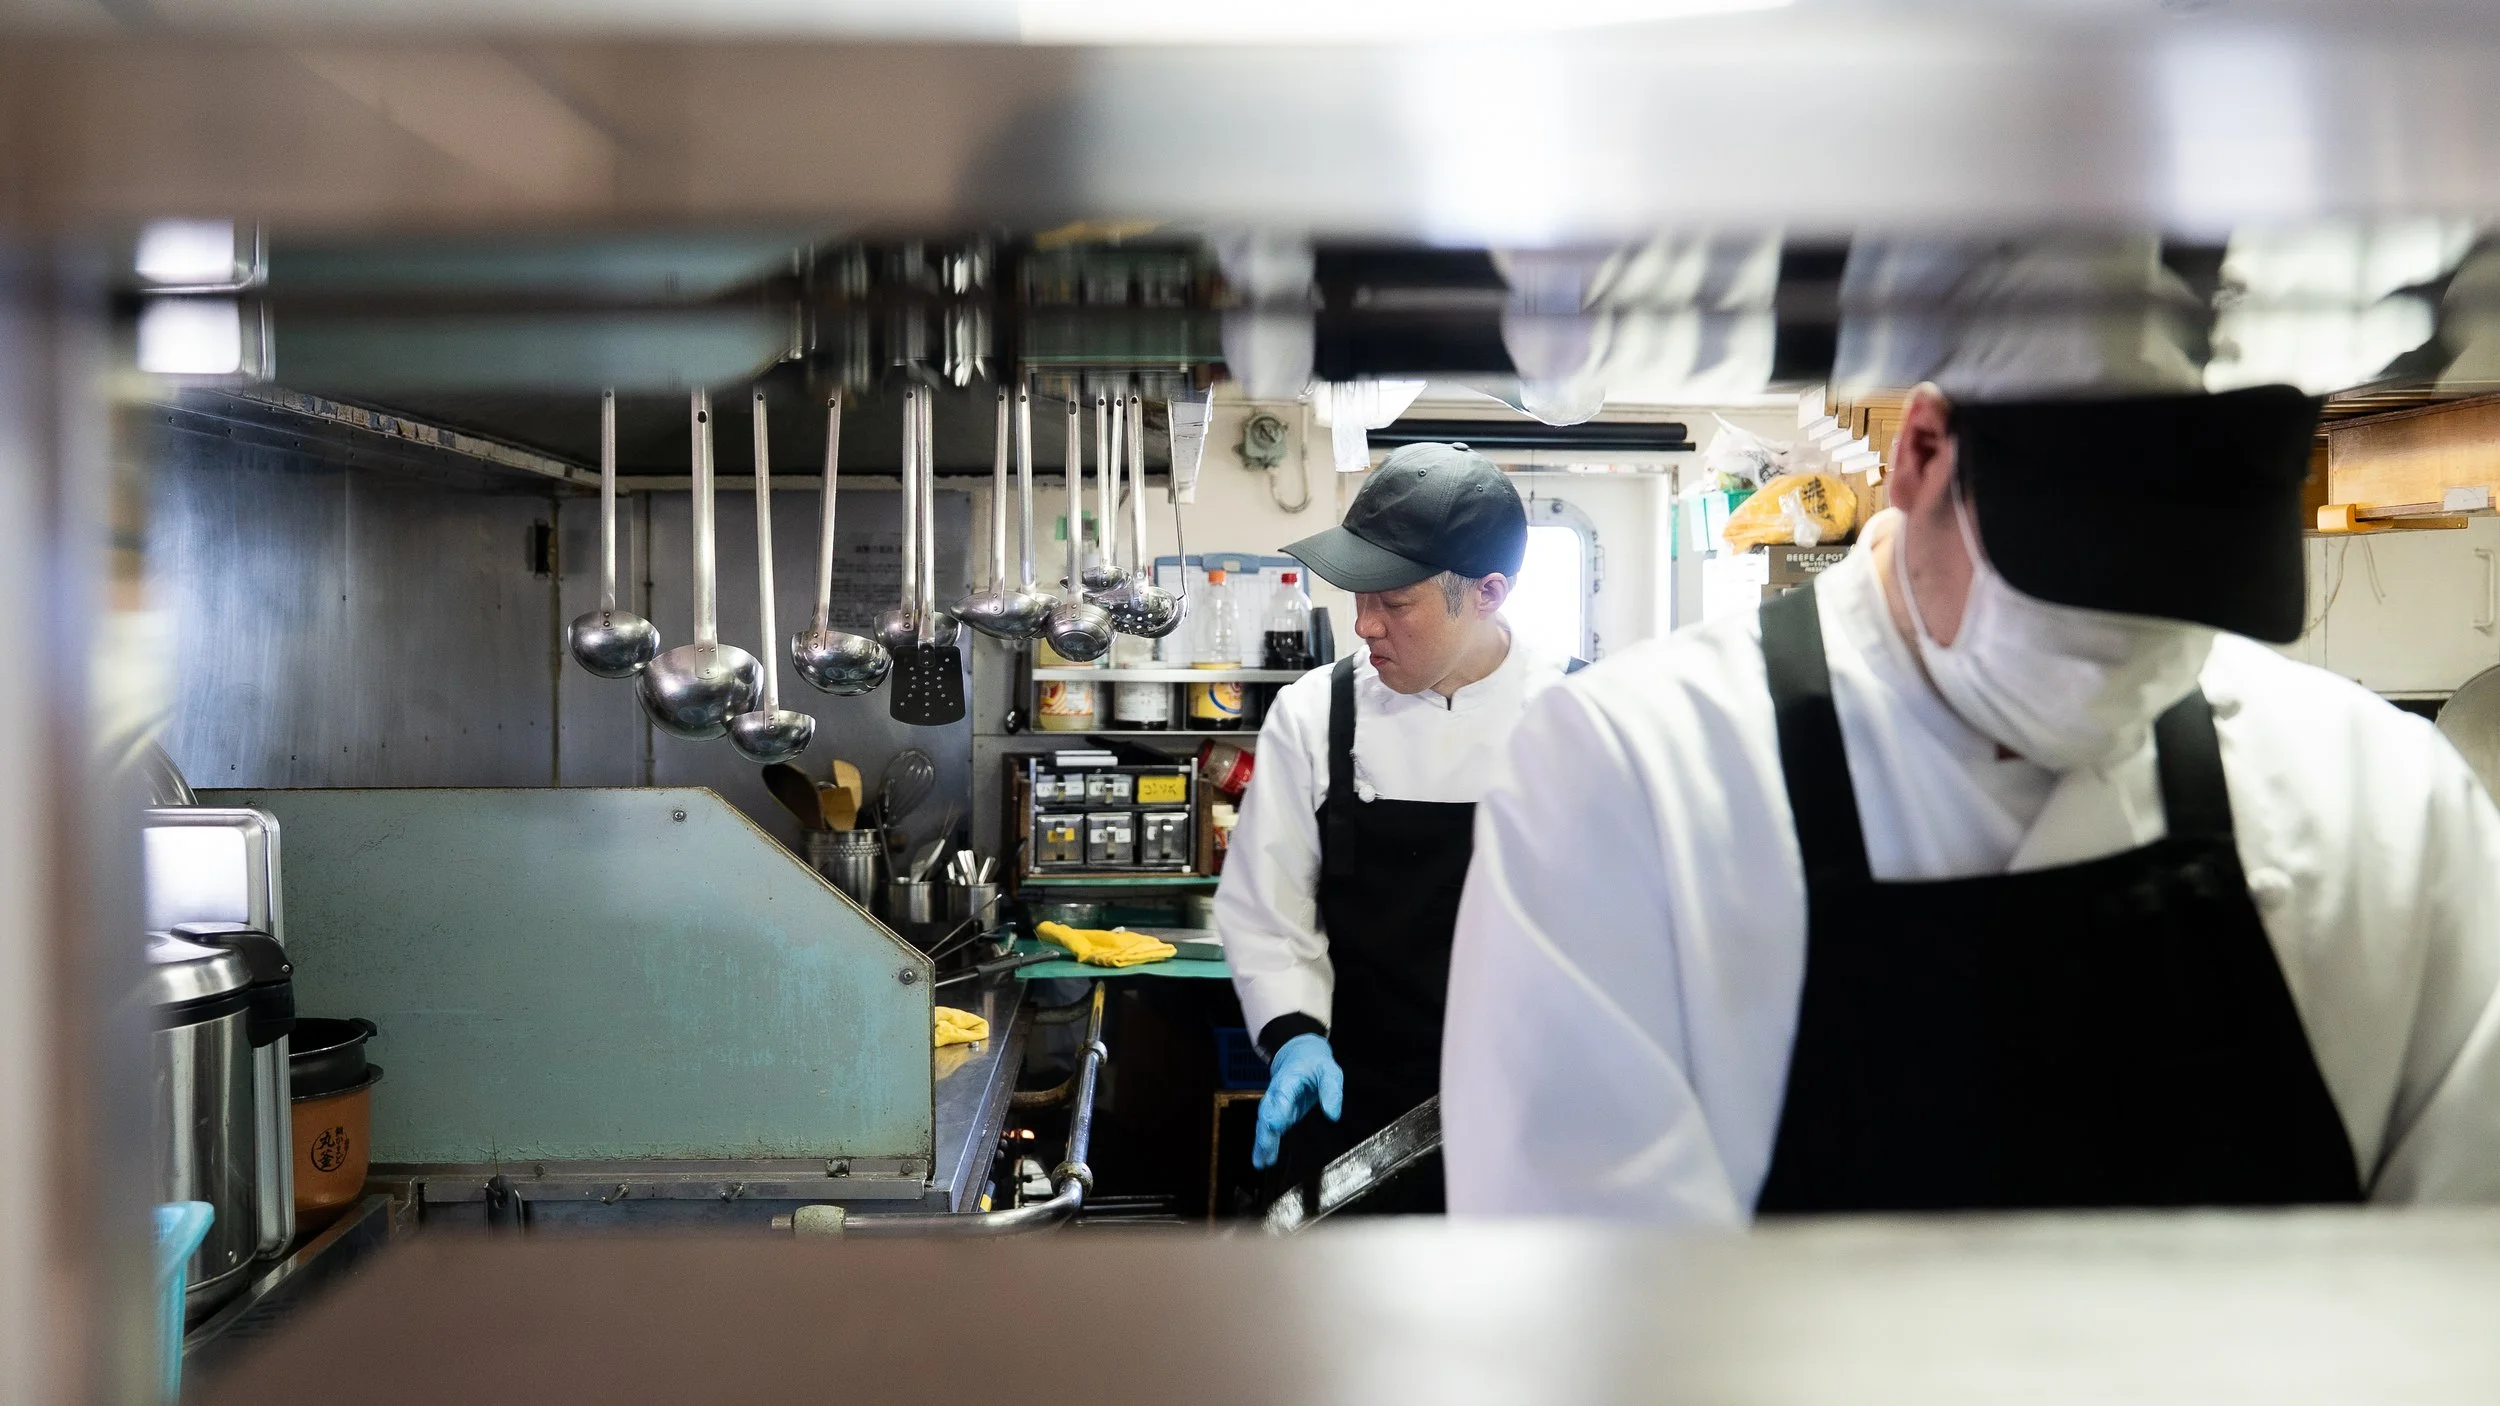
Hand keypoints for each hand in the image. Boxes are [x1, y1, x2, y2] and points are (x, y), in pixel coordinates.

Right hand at [1251, 1034, 1343, 1170]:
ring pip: (1263, 1123)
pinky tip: (1261, 1159)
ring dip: (1262, 1142)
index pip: (1282, 1096)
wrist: (1299, 1055)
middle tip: (1266, 1151)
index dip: (1278, 1112)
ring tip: (1261, 1162)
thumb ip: (1332, 1091)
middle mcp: (1276, 1092)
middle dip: (1266, 1133)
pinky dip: (1263, 1143)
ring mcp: (1274, 1103)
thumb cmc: (1315, 1064)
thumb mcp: (1330, 1071)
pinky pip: (1267, 1128)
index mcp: (1289, 1079)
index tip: (1276, 1126)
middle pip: (1267, 1113)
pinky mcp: (1276, 1113)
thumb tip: (1333, 1115)